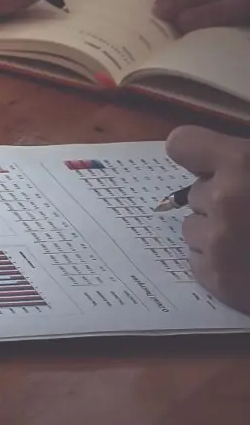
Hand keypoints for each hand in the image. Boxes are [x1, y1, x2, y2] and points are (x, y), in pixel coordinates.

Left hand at [167, 126, 249, 312]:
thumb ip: (247, 159)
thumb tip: (218, 150)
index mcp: (243, 163)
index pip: (182, 144)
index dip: (198, 154)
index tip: (212, 165)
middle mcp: (224, 199)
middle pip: (196, 192)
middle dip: (220, 199)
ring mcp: (218, 242)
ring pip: (194, 227)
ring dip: (217, 231)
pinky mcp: (219, 280)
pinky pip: (199, 261)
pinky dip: (219, 263)